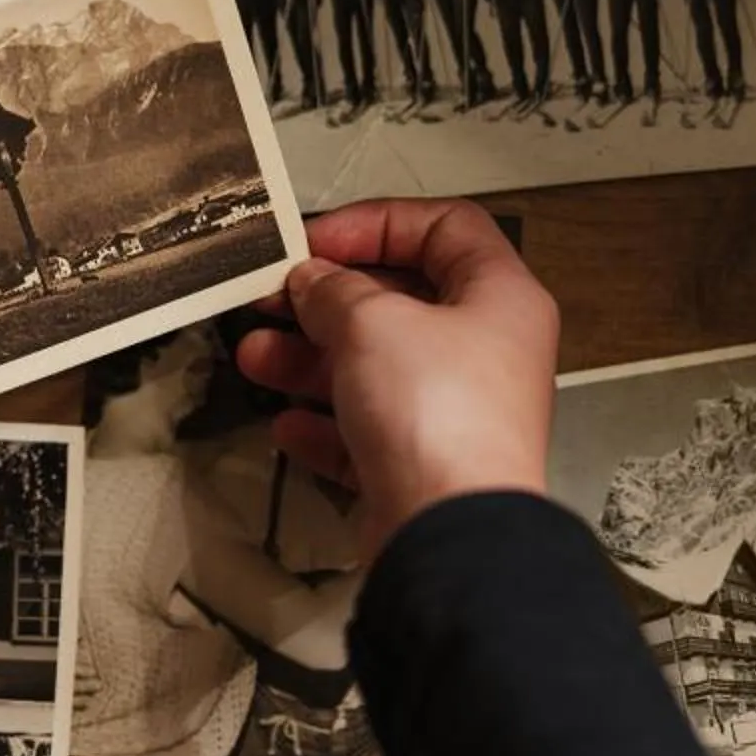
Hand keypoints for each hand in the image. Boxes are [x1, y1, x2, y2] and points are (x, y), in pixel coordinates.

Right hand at [235, 199, 558, 560]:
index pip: (445, 228)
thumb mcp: (371, 321)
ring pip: (374, 368)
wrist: (448, 531)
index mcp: (500, 297)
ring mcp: (454, 412)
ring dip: (308, 359)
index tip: (317, 242)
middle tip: (270, 296)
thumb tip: (312, 281)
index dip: (376, 224)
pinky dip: (323, 426)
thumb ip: (333, 289)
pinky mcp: (421, 466)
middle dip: (325, 299)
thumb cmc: (437, 413)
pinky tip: (287, 425)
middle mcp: (485, 352)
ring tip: (255, 356)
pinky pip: (365, 433)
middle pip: (399, 301)